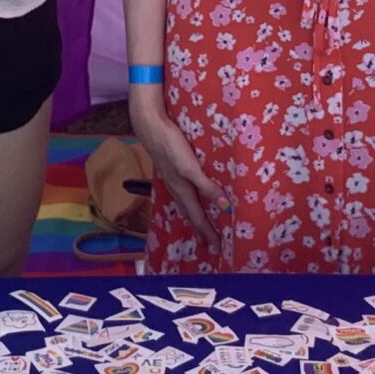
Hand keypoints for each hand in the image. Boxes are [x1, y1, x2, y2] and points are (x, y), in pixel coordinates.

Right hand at [131, 93, 224, 252]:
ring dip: (193, 216)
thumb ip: (206, 186)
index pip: (198, 217)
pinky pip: (181, 192)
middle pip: (190, 214)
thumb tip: (225, 207)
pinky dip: (188, 201)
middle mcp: (176, 188)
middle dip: (200, 229)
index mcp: (182, 190)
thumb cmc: (171, 146)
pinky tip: (189, 194)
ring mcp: (171, 179)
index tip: (217, 246)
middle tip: (208, 243)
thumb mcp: (190, 167)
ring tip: (199, 225)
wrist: (150, 126)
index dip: (208, 232)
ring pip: (184, 204)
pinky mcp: (170, 169)